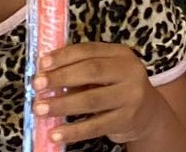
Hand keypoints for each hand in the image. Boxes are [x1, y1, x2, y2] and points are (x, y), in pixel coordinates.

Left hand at [34, 43, 169, 144]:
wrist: (148, 114)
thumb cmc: (117, 88)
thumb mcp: (106, 72)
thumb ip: (81, 68)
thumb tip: (45, 72)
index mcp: (121, 54)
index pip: (88, 50)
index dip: (63, 56)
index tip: (41, 64)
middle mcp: (130, 72)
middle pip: (91, 71)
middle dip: (60, 78)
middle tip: (37, 86)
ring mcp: (130, 97)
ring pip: (91, 100)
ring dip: (62, 105)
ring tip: (40, 109)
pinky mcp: (127, 120)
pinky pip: (95, 126)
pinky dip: (73, 131)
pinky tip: (56, 133)